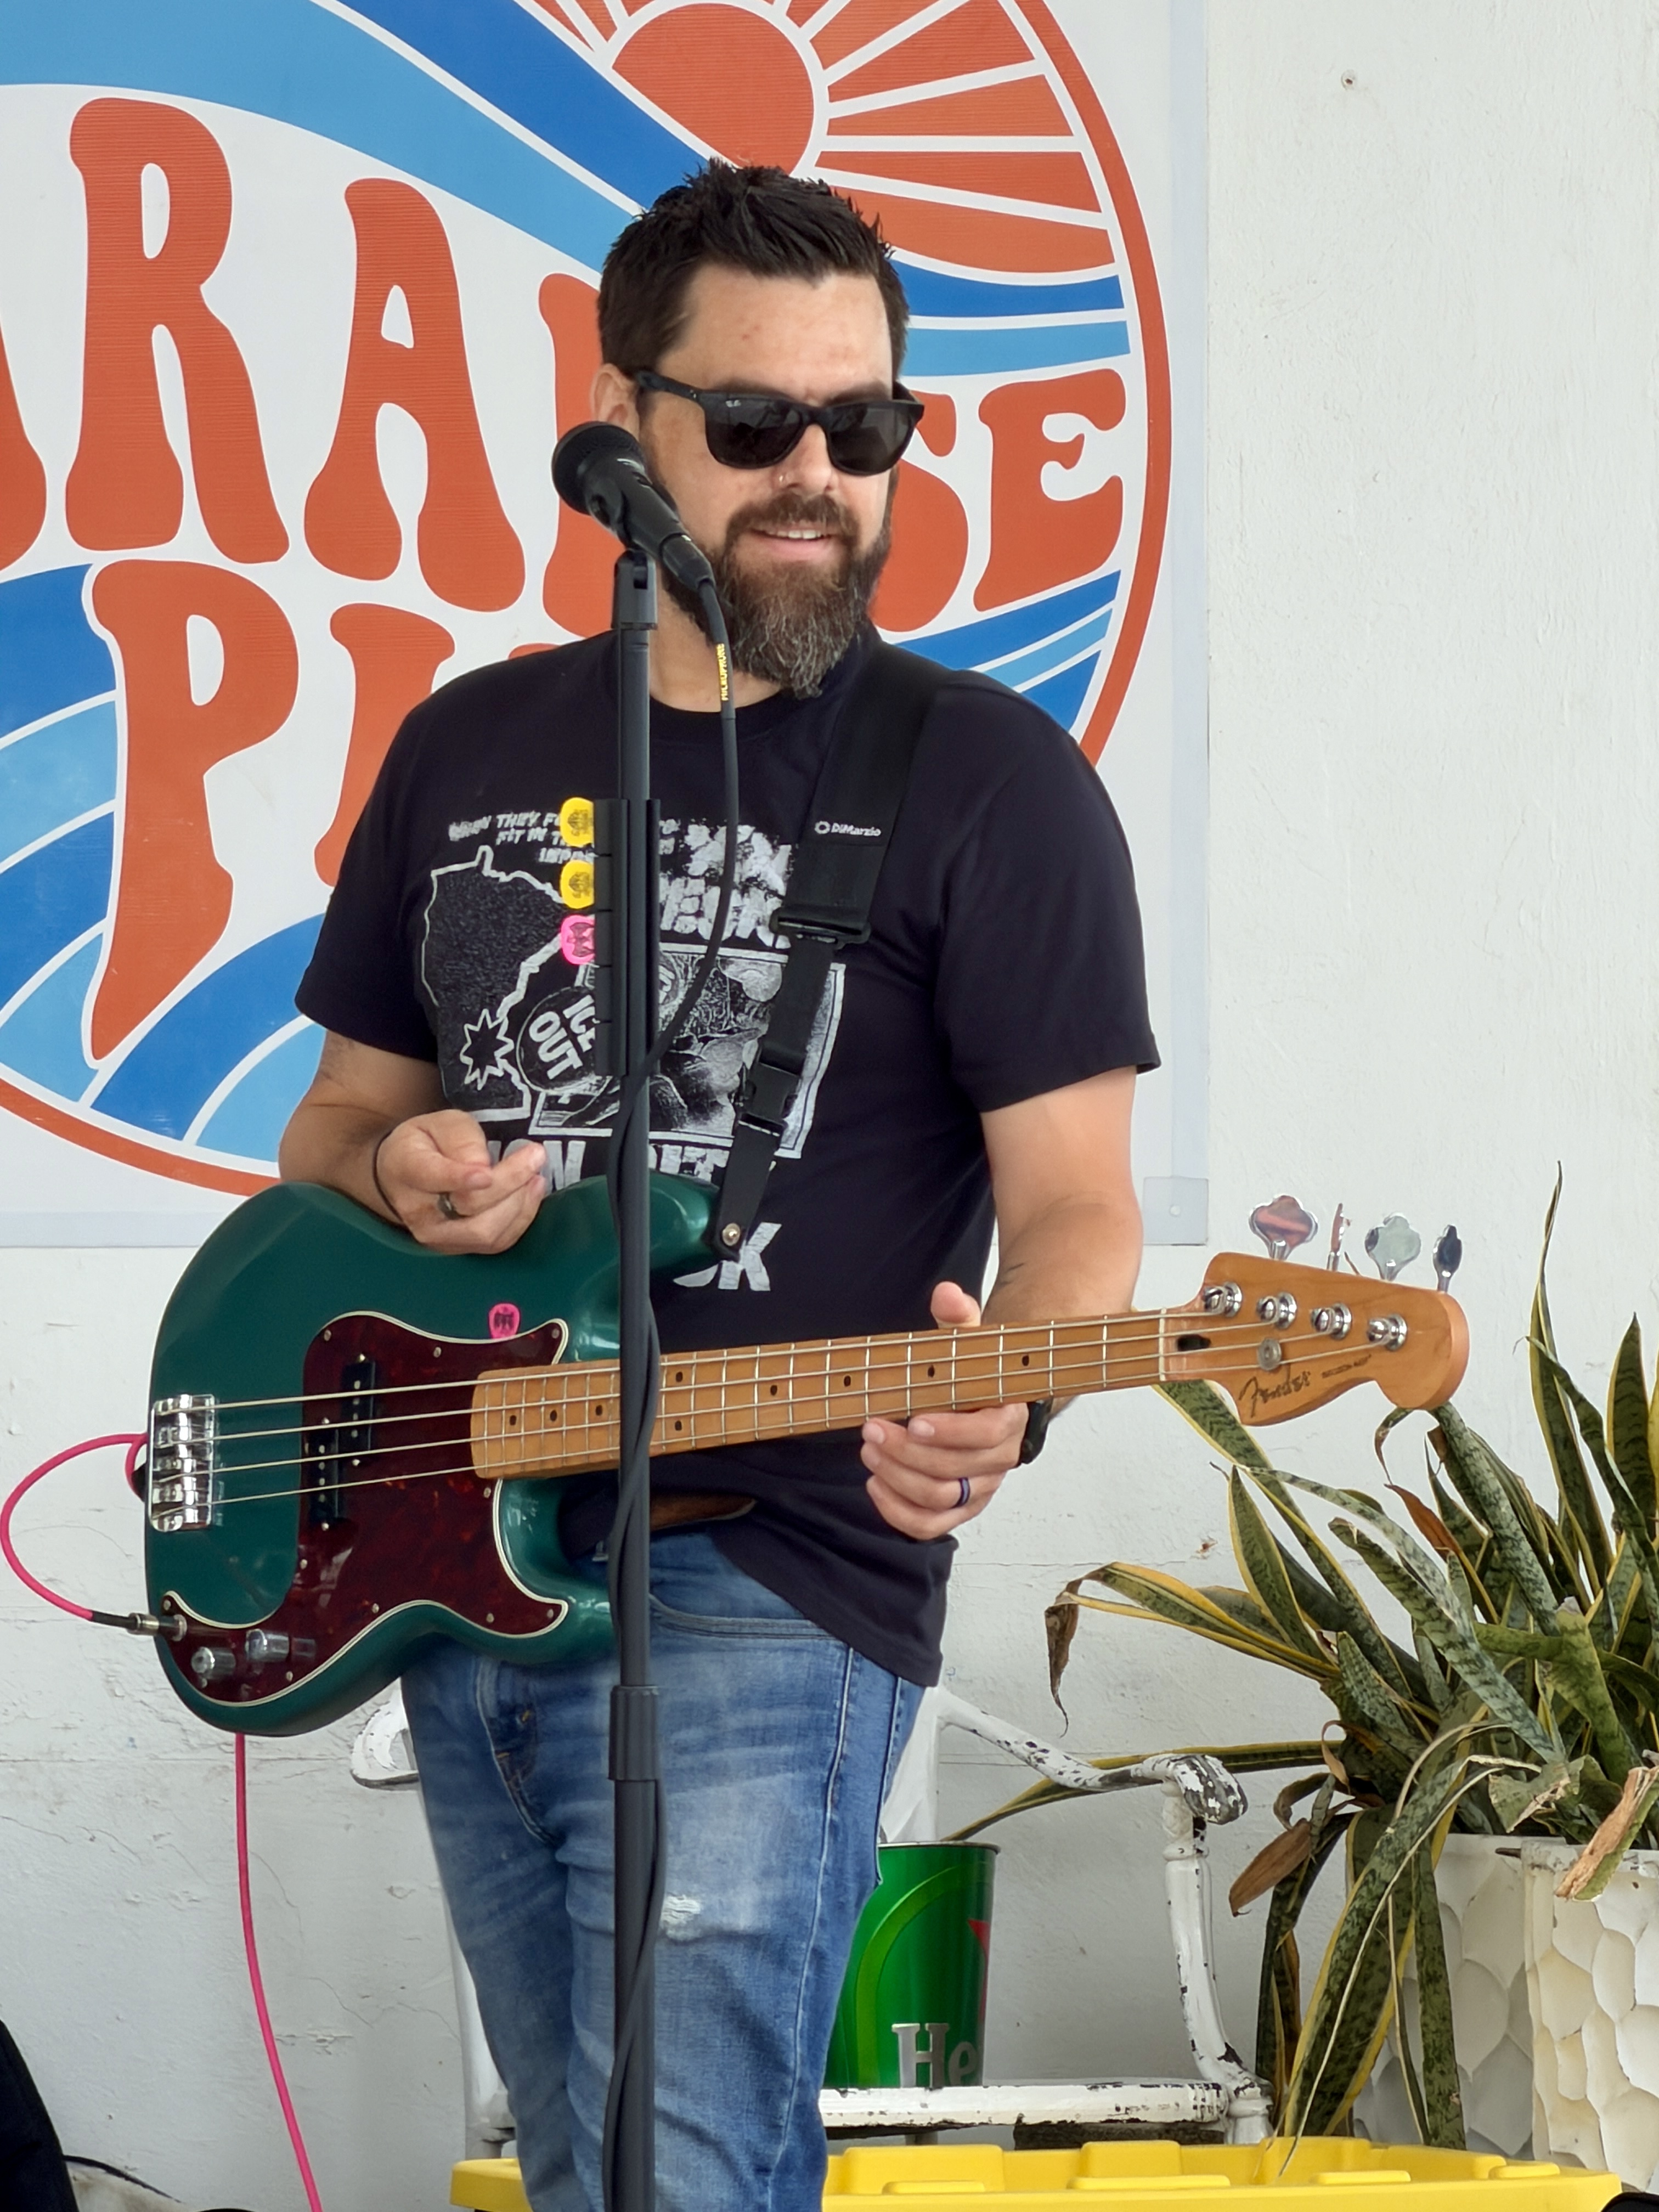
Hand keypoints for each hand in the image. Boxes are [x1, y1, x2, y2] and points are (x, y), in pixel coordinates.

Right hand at [375, 1111, 546, 1252]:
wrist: (408, 1176)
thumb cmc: (428, 1144)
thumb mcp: (442, 1123)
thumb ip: (461, 1139)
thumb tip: (483, 1166)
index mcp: (406, 1168)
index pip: (431, 1177)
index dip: (460, 1178)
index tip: (487, 1172)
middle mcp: (418, 1211)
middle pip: (469, 1206)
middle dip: (509, 1181)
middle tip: (535, 1154)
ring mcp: (438, 1236)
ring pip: (486, 1231)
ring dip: (519, 1202)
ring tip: (535, 1175)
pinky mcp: (460, 1248)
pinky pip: (497, 1242)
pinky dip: (521, 1218)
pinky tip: (530, 1193)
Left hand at [861, 1281, 1027, 1538]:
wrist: (985, 1403)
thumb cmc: (971, 1373)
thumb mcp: (966, 1341)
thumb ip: (958, 1318)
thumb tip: (946, 1293)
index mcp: (1008, 1419)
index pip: (987, 1436)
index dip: (951, 1433)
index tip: (915, 1420)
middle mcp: (999, 1460)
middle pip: (956, 1472)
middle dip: (908, 1453)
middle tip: (872, 1428)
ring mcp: (980, 1488)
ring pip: (941, 1500)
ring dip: (898, 1478)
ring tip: (868, 1451)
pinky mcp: (960, 1508)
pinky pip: (931, 1526)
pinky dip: (899, 1513)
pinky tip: (875, 1485)